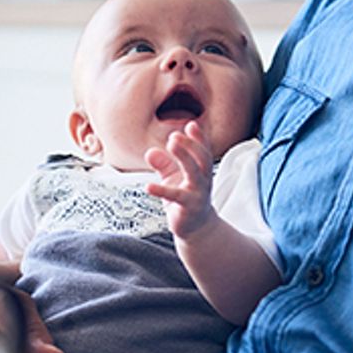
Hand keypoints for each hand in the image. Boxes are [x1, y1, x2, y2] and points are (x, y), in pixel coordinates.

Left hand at [145, 121, 218, 238]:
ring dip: (185, 156)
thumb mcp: (172, 179)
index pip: (203, 150)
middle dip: (191, 144)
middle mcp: (203, 180)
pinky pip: (175, 196)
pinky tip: (148, 187)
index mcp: (201, 170)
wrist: (194, 228)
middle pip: (202, 158)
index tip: (191, 124)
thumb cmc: (183, 198)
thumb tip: (150, 152)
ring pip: (194, 173)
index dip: (199, 138)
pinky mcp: (188, 207)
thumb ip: (163, 164)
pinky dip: (161, 190)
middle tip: (175, 135)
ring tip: (171, 143)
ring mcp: (198, 194)